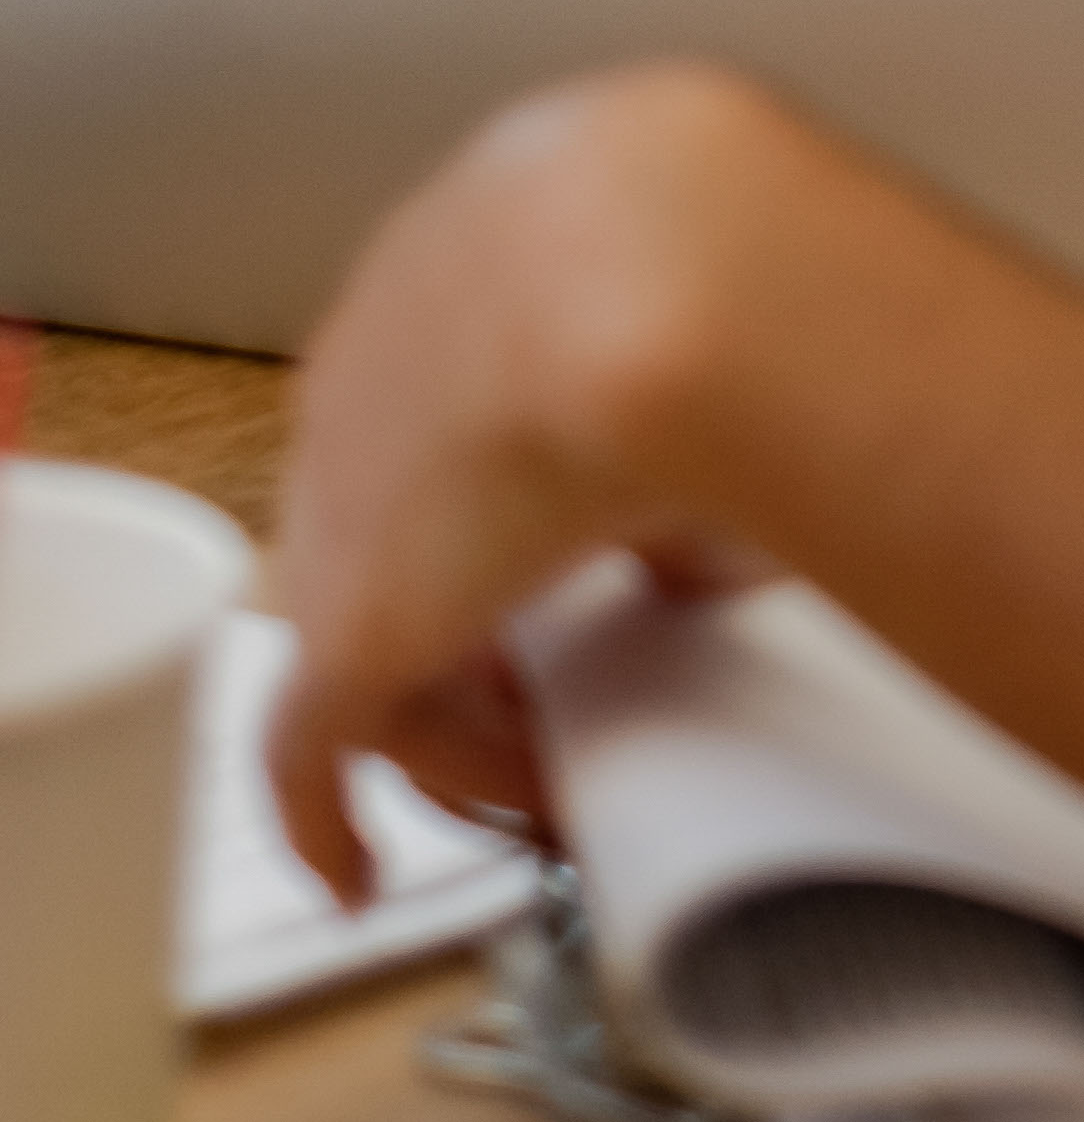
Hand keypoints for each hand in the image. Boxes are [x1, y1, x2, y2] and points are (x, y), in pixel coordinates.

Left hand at [259, 64, 820, 896]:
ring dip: (449, 716)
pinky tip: (358, 872)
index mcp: (471, 253)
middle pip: (398, 511)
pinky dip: (330, 815)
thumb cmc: (737, 249)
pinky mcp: (346, 620)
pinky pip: (308, 745)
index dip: (521, 490)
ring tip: (533, 777)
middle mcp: (380, 362)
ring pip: (365, 629)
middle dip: (476, 605)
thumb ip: (705, 396)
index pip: (460, 391)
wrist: (683, 275)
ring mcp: (346, 492)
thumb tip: (722, 525)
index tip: (593, 553)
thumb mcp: (729, 304)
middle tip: (563, 679)